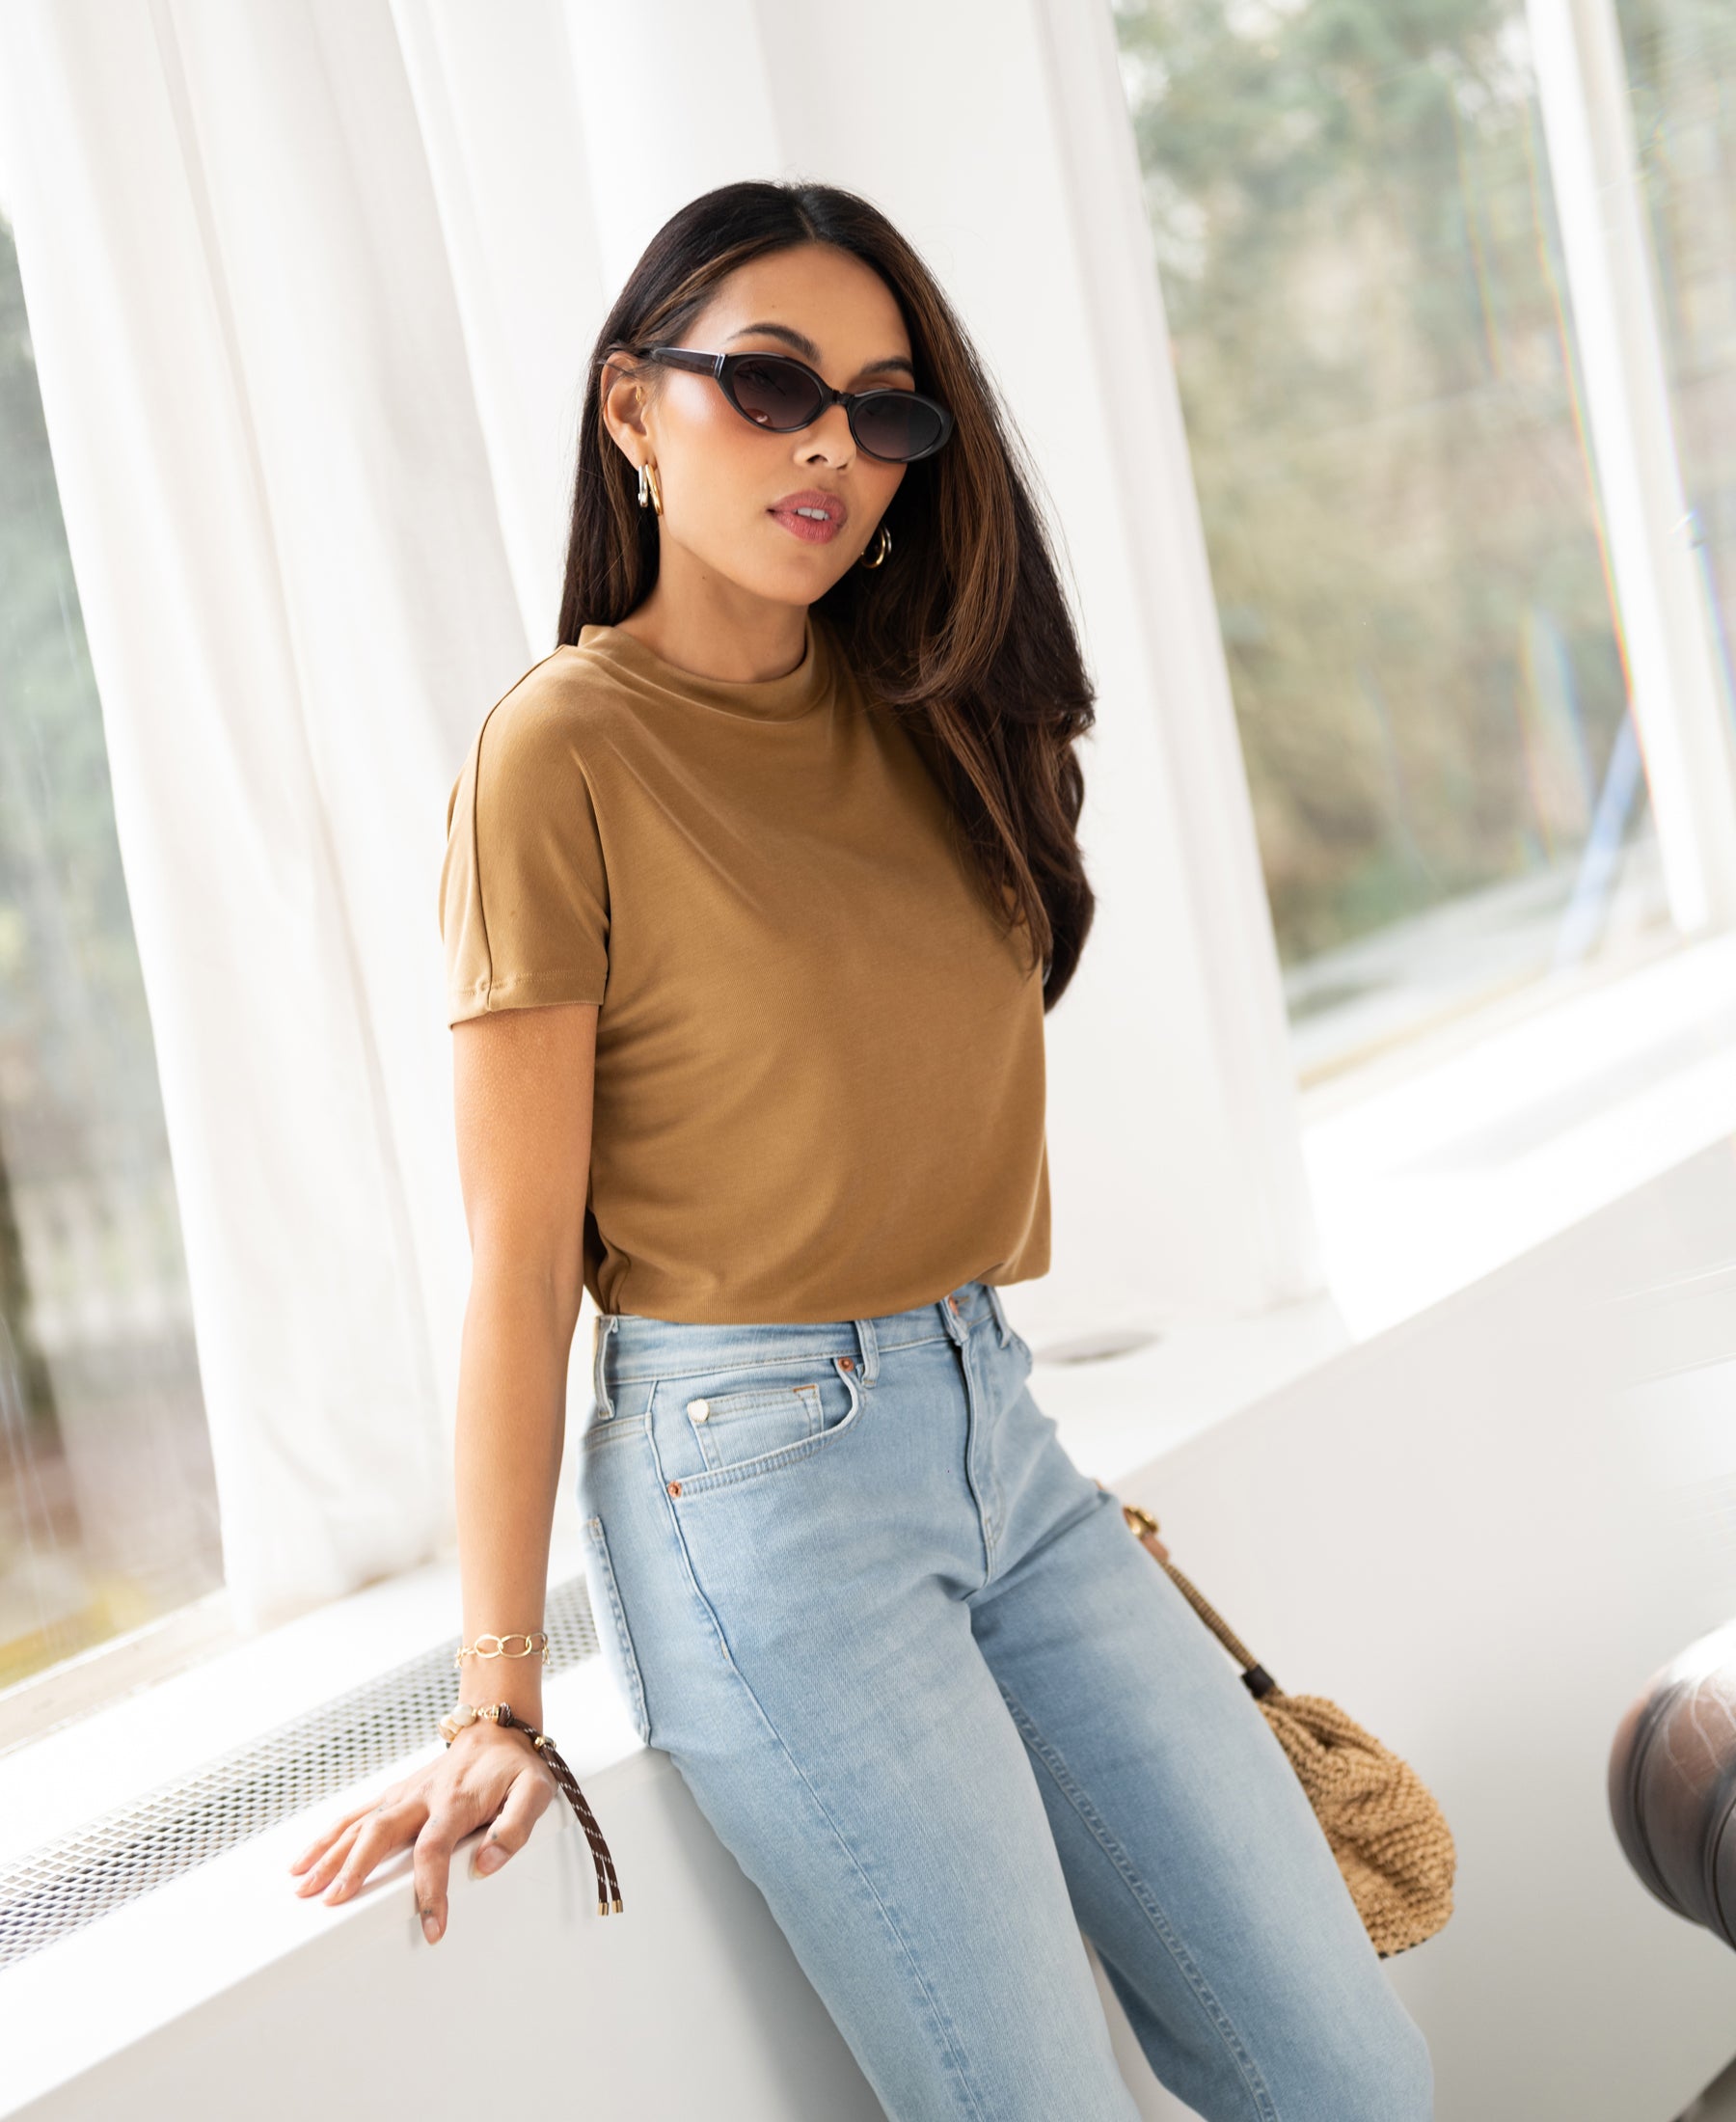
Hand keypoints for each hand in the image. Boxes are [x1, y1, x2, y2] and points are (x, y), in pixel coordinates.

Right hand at [286, 1721, 556, 1942]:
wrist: (497, 1731)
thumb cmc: (515, 1768)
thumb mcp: (534, 1792)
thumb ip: (516, 1827)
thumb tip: (487, 1864)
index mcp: (457, 1802)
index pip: (435, 1849)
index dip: (431, 1890)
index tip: (433, 1927)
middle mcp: (423, 1797)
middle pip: (381, 1832)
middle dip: (355, 1868)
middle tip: (332, 1902)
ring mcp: (404, 1793)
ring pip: (360, 1823)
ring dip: (330, 1853)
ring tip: (303, 1887)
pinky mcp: (395, 1793)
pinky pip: (355, 1814)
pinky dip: (328, 1836)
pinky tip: (305, 1859)